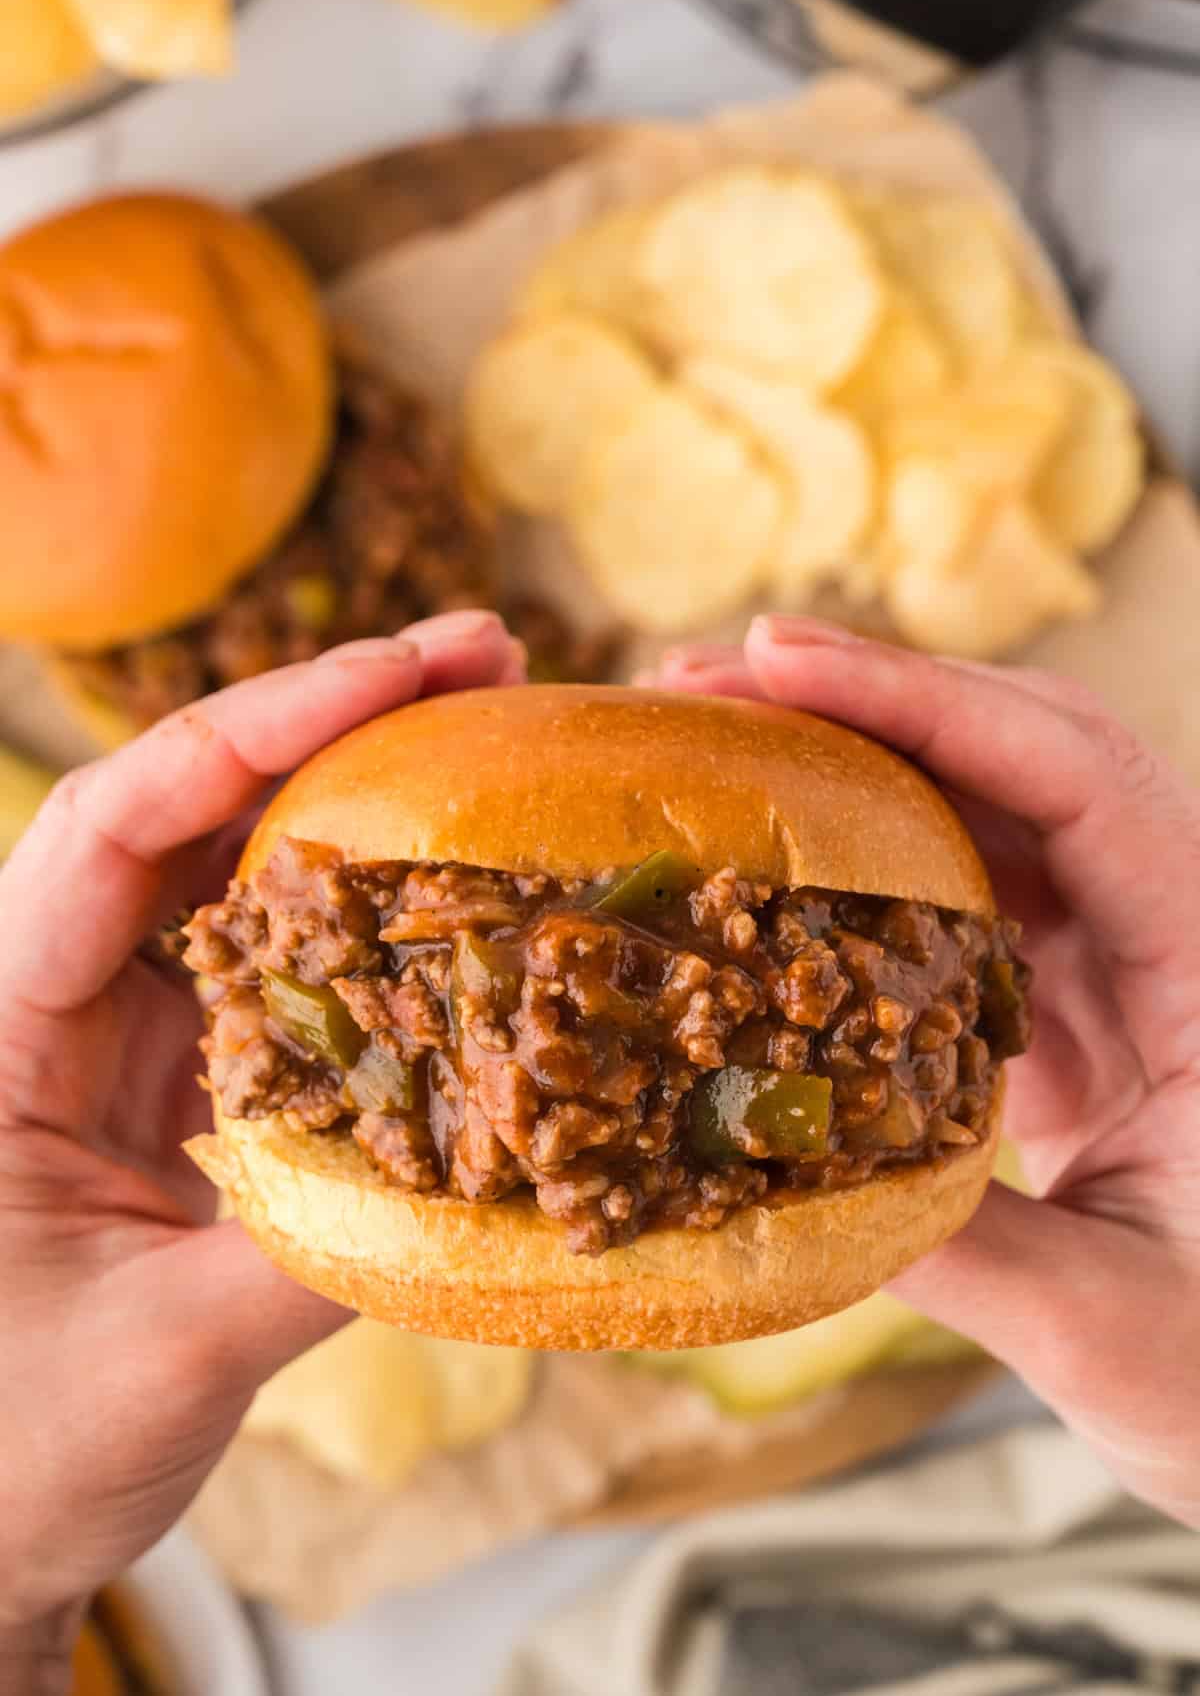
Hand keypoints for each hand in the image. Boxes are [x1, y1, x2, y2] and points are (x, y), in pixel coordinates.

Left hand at [0, 612, 524, 1690]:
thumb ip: (316, 1261)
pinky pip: (289, 957)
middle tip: (486, 659)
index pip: (115, 827)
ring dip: (365, 792)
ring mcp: (132, 1027)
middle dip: (333, 717)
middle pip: (192, 808)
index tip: (394, 675)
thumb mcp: (162, 1358)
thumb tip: (491, 1181)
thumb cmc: (19, 1452)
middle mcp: (61, 995)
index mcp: (1, 1026)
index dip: (250, 731)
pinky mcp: (194, 1068)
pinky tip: (466, 880)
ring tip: (496, 728)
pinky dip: (377, 909)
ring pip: (246, 865)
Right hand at [650, 615, 1199, 1528]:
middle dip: (865, 702)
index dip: (927, 700)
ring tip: (706, 748)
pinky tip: (768, 866)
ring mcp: (1125, 960)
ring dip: (851, 767)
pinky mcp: (1076, 1002)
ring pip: (988, 811)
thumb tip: (755, 1169)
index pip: (1081, 775)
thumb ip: (945, 1244)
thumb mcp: (1108, 1331)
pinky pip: (962, 894)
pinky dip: (860, 862)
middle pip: (1025, 753)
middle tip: (703, 682)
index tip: (778, 660)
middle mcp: (1175, 929)